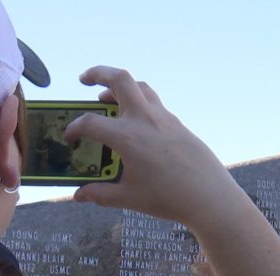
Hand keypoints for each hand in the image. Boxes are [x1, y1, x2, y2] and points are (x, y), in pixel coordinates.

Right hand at [63, 66, 245, 228]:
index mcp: (128, 137)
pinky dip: (139, 103)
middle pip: (119, 79)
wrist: (209, 197)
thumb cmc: (169, 198)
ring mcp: (164, 118)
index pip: (90, 123)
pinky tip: (136, 122)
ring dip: (121, 86)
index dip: (74, 129)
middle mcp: (145, 120)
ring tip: (108, 98)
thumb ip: (100, 194)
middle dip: (98, 73)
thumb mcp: (129, 198)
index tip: (70, 137)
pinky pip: (155, 103)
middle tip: (84, 80)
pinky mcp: (178, 124)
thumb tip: (79, 195)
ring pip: (140, 86)